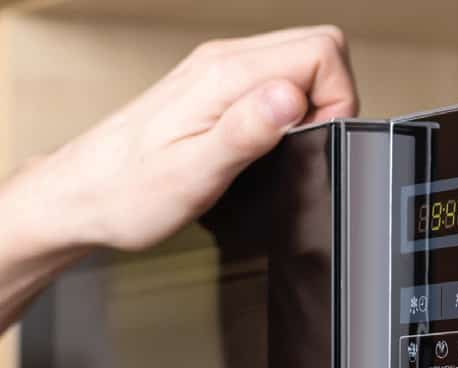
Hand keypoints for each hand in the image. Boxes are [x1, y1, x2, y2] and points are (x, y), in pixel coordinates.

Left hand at [24, 26, 357, 252]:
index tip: (319, 138)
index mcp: (223, 77)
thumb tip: (290, 98)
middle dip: (333, 96)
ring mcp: (217, 73)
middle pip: (315, 46)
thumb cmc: (129, 194)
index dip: (338, 96)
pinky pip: (271, 78)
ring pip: (296, 60)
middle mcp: (222, 62)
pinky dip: (287, 108)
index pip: (319, 51)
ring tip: (288, 147)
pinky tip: (267, 142)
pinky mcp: (212, 89)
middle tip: (310, 143)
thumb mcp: (194, 175)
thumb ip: (245, 133)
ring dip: (311, 101)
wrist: (82, 195)